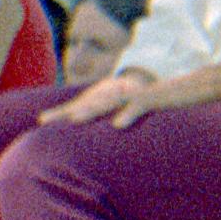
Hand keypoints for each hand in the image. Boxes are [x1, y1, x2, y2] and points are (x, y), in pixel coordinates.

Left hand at [36, 72, 154, 128]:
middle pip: (88, 104)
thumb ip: (108, 120)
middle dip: (65, 112)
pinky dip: (128, 114)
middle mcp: (116, 96)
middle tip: (44, 121)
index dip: (60, 114)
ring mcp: (132, 96)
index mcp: (109, 99)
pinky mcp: (151, 99)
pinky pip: (138, 107)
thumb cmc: (150, 104)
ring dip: (91, 111)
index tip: (39, 121)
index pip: (80, 107)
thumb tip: (92, 132)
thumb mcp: (126, 113)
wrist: (181, 87)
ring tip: (74, 119)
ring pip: (109, 103)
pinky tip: (117, 125)